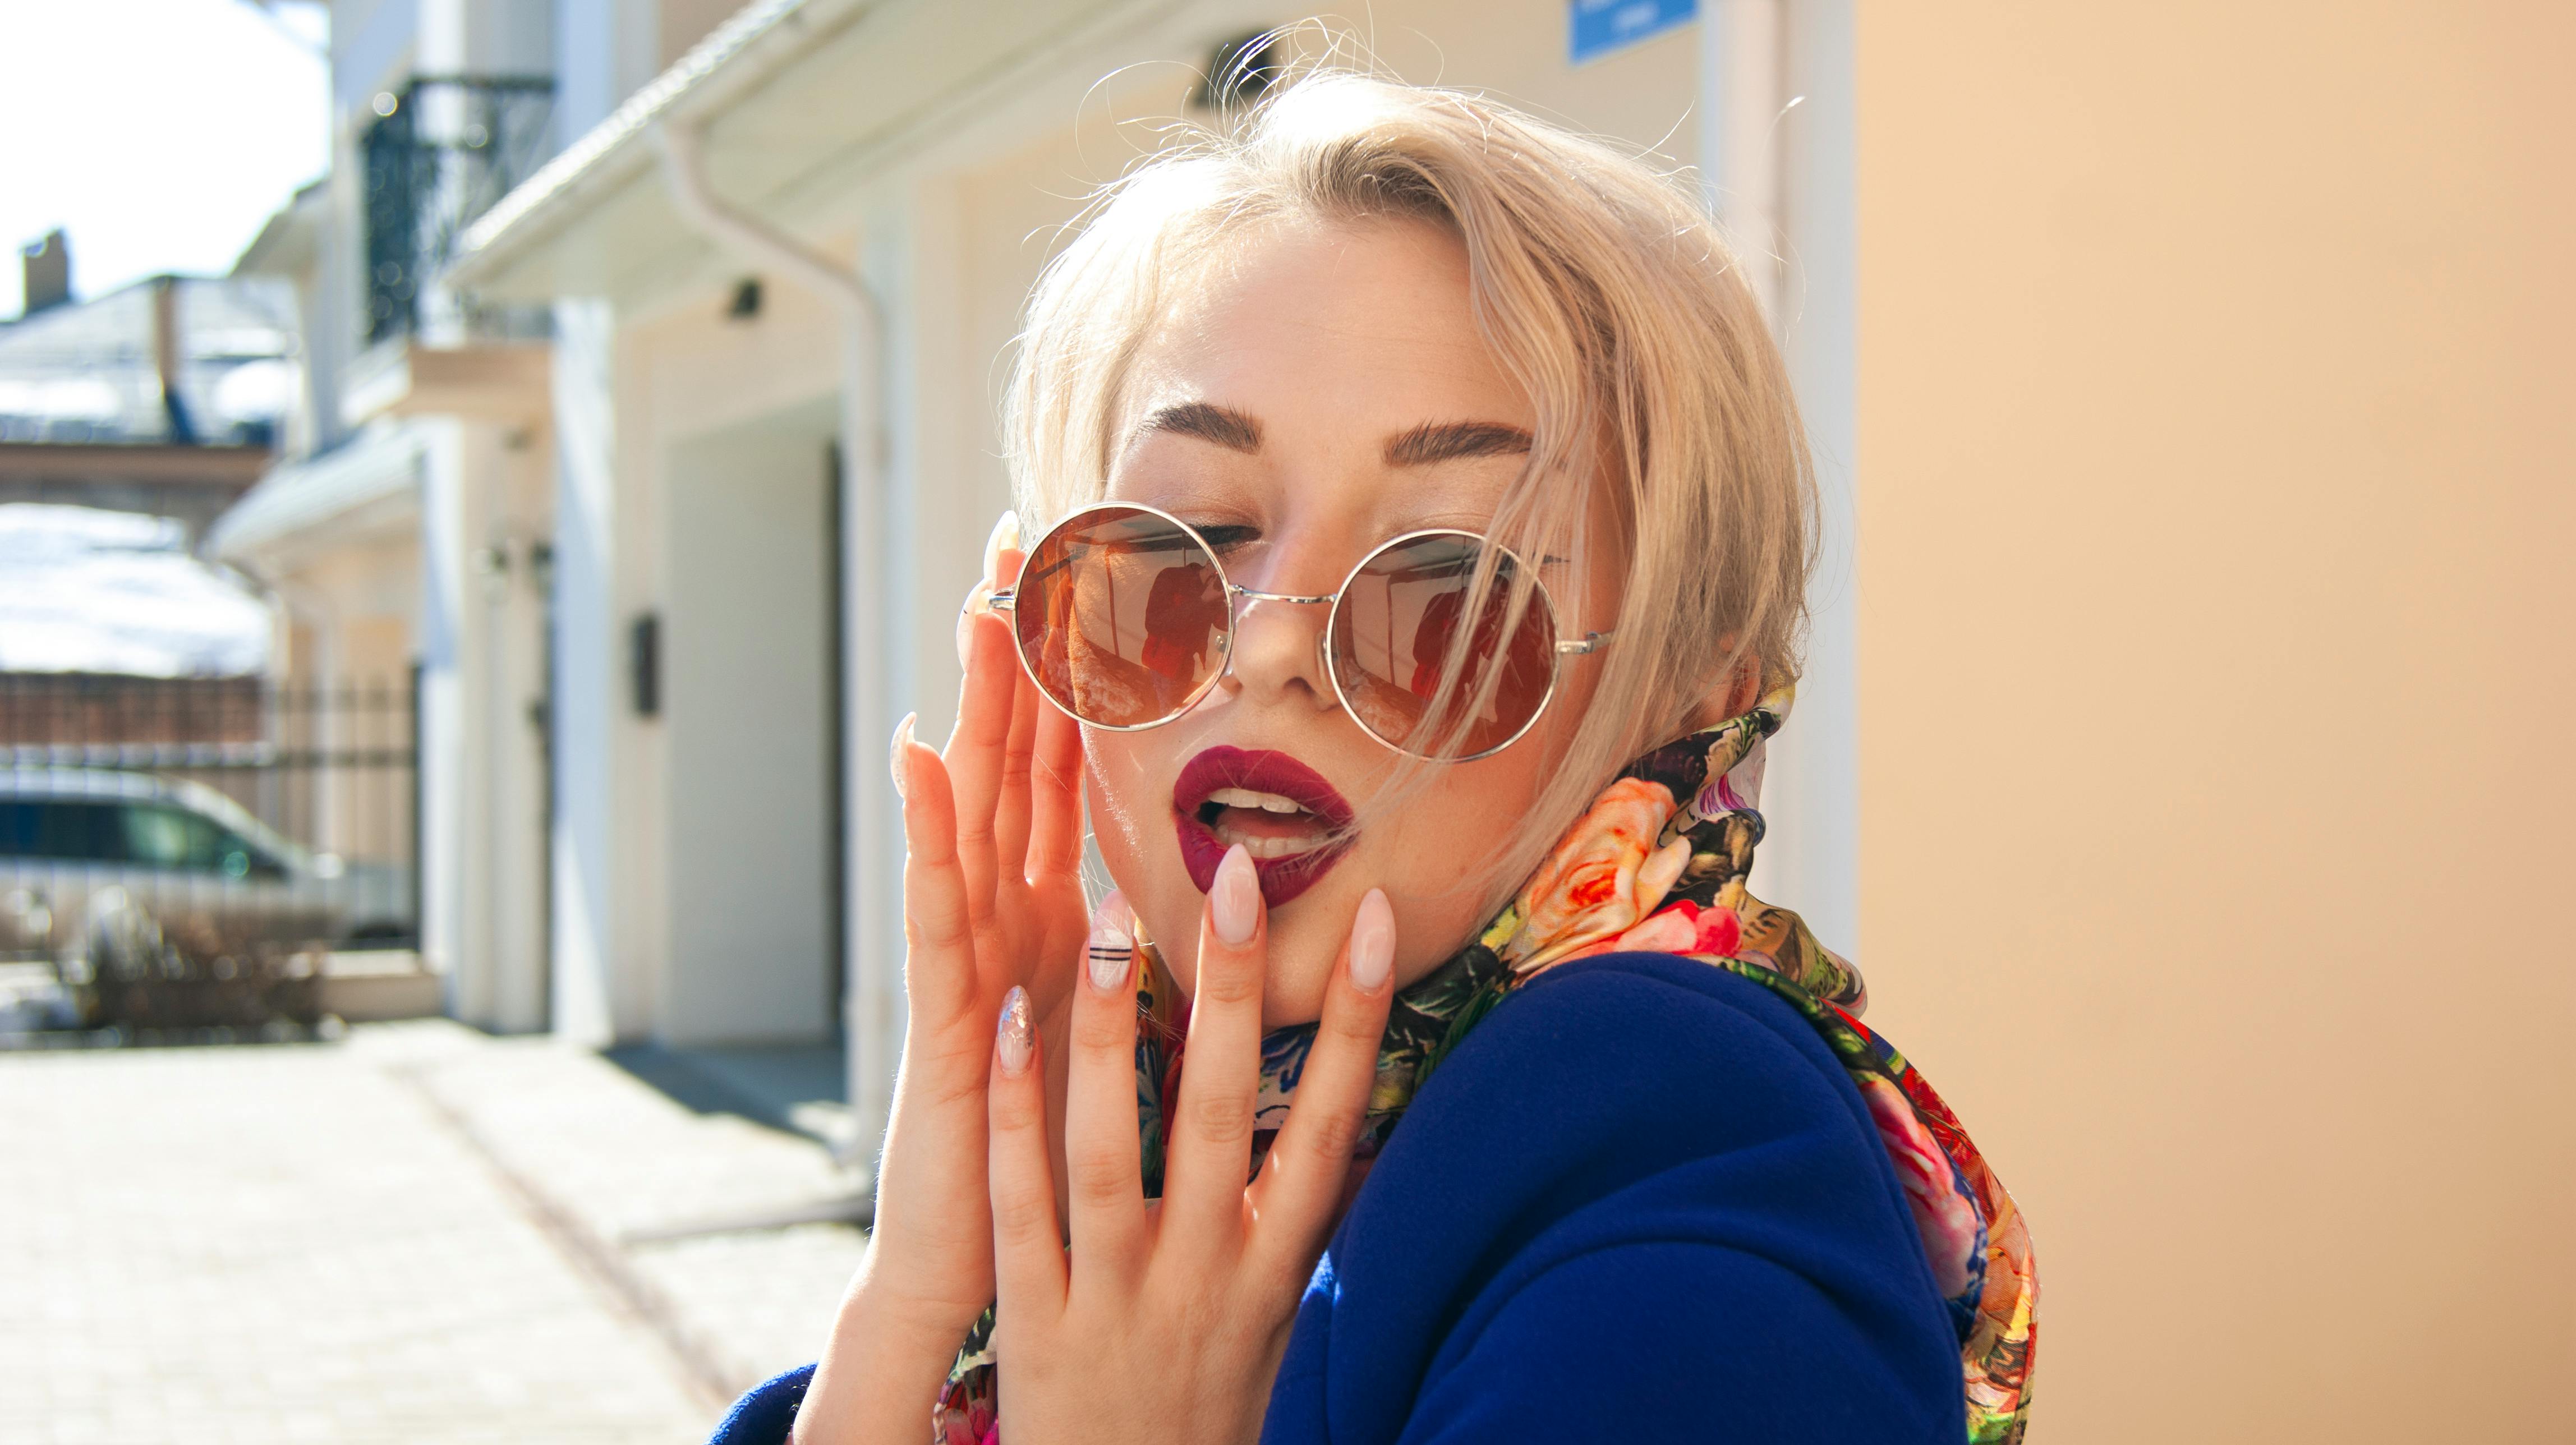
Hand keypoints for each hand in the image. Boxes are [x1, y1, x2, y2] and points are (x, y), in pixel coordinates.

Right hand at [795, 526, 1090, 1442]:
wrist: (990, 1262)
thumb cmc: (1062, 1152)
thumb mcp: (1127, 1031)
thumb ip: (1158, 954)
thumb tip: (1226, 887)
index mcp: (1053, 915)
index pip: (1062, 770)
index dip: (1074, 675)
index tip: (1090, 575)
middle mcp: (1003, 918)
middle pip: (1011, 760)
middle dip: (1016, 651)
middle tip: (1019, 539)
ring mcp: (966, 956)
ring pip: (970, 807)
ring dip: (971, 702)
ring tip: (974, 606)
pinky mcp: (944, 1011)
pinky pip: (934, 907)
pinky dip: (923, 827)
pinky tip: (917, 752)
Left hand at [986, 845, 1397, 1443]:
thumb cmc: (1212, 1407)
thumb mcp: (1282, 1320)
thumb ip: (1306, 1220)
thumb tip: (1364, 1110)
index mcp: (1276, 1268)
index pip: (1334, 1125)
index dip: (1358, 1021)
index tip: (1377, 919)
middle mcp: (1206, 1273)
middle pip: (1226, 1113)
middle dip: (1235, 990)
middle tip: (1237, 875)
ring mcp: (1115, 1294)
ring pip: (1111, 1146)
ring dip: (1112, 1030)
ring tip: (1111, 918)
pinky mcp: (1034, 1320)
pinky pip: (1018, 1202)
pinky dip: (1013, 1112)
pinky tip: (1009, 1024)